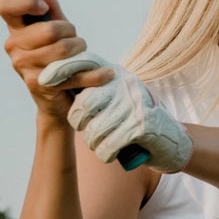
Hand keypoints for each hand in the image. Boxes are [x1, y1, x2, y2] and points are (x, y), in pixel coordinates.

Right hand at [0, 0, 113, 119]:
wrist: (60, 102)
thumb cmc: (59, 60)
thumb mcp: (57, 31)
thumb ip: (49, 7)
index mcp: (15, 30)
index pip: (5, 6)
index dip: (25, 2)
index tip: (44, 8)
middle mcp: (14, 48)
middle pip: (48, 29)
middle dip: (70, 32)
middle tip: (76, 40)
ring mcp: (24, 67)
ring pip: (62, 49)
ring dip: (81, 50)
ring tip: (84, 54)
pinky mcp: (40, 85)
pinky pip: (72, 73)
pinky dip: (94, 74)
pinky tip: (105, 73)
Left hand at [68, 67, 192, 172]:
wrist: (174, 142)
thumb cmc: (138, 123)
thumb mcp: (118, 100)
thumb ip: (96, 91)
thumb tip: (60, 85)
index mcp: (116, 75)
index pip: (85, 64)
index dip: (61, 69)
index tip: (43, 79)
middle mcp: (125, 86)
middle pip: (85, 102)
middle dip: (78, 122)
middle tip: (86, 130)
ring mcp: (134, 105)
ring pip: (95, 129)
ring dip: (93, 144)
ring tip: (101, 145)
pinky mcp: (142, 127)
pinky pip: (109, 145)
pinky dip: (105, 154)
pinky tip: (110, 154)